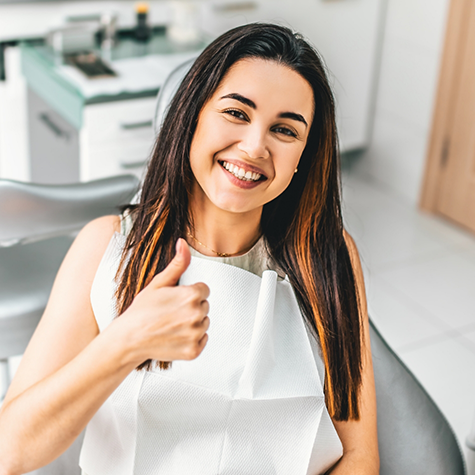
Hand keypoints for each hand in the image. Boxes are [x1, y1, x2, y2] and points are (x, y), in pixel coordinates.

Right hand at [117, 238, 209, 363]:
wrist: (128, 339)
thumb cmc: (141, 311)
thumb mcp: (158, 283)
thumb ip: (178, 263)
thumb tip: (183, 243)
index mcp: (191, 295)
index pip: (204, 290)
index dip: (188, 293)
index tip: (175, 300)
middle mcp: (197, 314)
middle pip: (204, 306)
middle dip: (191, 307)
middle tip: (170, 313)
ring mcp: (196, 334)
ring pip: (204, 323)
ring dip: (192, 324)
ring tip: (171, 324)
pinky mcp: (194, 351)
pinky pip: (203, 340)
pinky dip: (192, 340)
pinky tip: (175, 336)